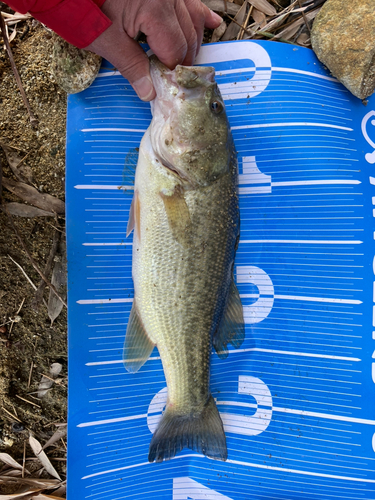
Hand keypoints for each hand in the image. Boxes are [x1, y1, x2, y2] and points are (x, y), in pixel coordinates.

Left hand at [85, 0, 221, 100]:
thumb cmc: (85, 7)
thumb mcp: (106, 40)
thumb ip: (131, 66)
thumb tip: (149, 93)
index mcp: (155, 10)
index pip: (175, 52)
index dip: (171, 71)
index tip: (165, 84)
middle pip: (188, 37)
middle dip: (182, 59)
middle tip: (172, 77)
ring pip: (193, 19)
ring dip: (192, 40)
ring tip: (186, 59)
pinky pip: (190, 1)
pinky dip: (199, 14)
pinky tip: (212, 23)